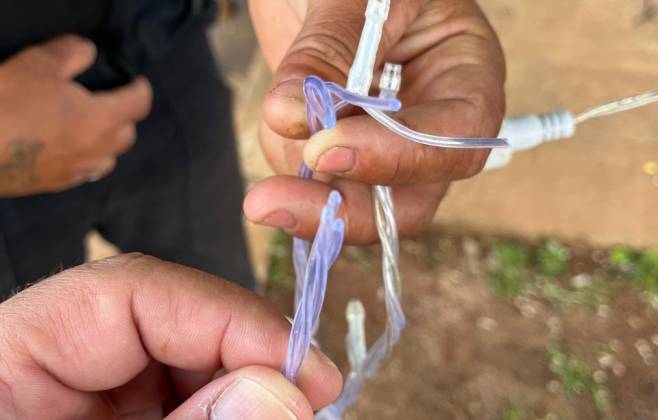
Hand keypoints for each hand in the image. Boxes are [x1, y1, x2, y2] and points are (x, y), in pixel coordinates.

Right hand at [0, 35, 151, 196]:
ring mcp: (78, 171)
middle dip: (126, 117)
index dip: (141, 89)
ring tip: (95, 129)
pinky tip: (74, 152)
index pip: (138, 104)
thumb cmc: (9, 100)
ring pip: (109, 158)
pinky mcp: (57, 185)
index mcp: (102, 119)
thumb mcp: (40, 63)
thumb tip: (89, 52)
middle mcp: (97, 150)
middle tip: (113, 103)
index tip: (137, 82)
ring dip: (109, 143)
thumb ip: (72, 53)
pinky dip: (88, 160)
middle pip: (128, 135)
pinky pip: (86, 173)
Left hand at [0, 254, 340, 418]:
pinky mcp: (118, 415)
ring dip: (249, 384)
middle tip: (310, 397)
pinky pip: (186, 396)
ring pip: (190, 360)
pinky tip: (263, 414)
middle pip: (172, 322)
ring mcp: (89, 393)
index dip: (228, 315)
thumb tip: (284, 392)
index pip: (132, 290)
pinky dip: (231, 406)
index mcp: (12, 350)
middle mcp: (54, 361)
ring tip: (292, 410)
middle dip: (250, 354)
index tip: (299, 366)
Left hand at [245, 0, 504, 243]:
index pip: (454, 142)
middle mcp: (429, 122)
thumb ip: (327, 52)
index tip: (324, 150)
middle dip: (338, 210)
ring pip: (351, 201)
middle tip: (268, 203)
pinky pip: (312, 179)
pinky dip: (285, 157)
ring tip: (276, 110)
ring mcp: (383, 142)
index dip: (396, 159)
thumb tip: (288, 117)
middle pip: (406, 202)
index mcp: (464, 76)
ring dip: (300, 178)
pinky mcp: (340, 149)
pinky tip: (281, 113)